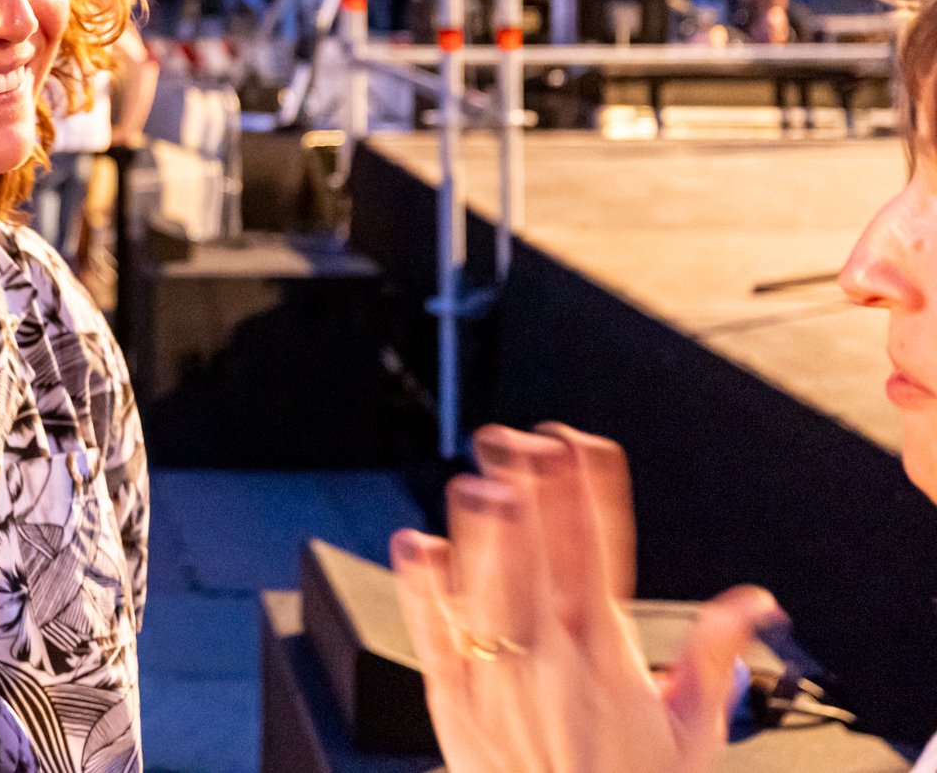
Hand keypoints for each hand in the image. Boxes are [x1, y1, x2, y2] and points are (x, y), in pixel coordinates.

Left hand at [390, 423, 782, 772]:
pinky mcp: (450, 696)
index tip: (581, 443)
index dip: (587, 490)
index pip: (596, 549)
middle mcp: (547, 654)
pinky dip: (418, 584)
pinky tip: (415, 542)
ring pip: (483, 577)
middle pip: (535, 550)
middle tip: (524, 439)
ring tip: (482, 474)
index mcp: (607, 653)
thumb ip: (716, 656)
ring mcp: (494, 672)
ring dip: (481, 523)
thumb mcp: (692, 732)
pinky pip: (430, 629)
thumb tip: (755, 603)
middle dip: (531, 488)